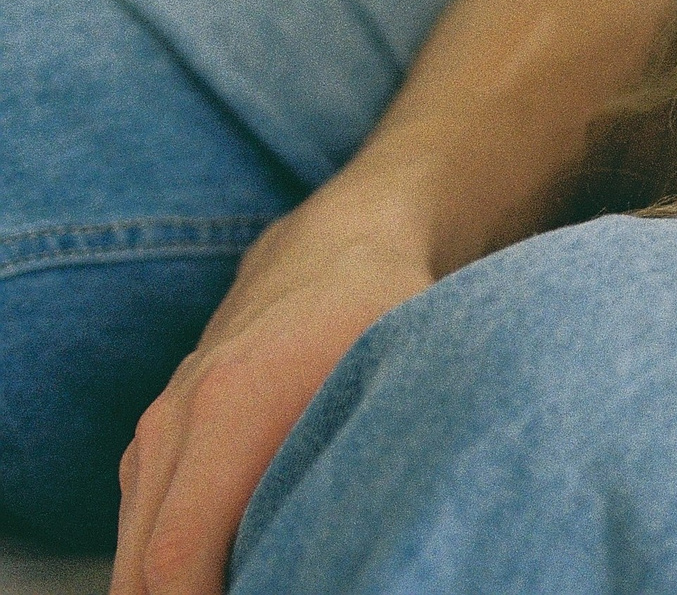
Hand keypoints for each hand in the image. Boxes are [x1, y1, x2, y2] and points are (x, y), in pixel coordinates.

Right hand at [112, 192, 432, 594]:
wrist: (335, 250)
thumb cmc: (384, 315)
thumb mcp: (404, 379)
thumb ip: (372, 470)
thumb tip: (373, 548)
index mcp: (229, 410)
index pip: (178, 560)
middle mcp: (174, 424)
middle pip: (142, 573)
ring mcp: (154, 435)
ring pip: (136, 559)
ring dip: (179, 588)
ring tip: (259, 582)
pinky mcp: (154, 448)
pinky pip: (144, 534)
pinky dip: (172, 570)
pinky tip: (238, 573)